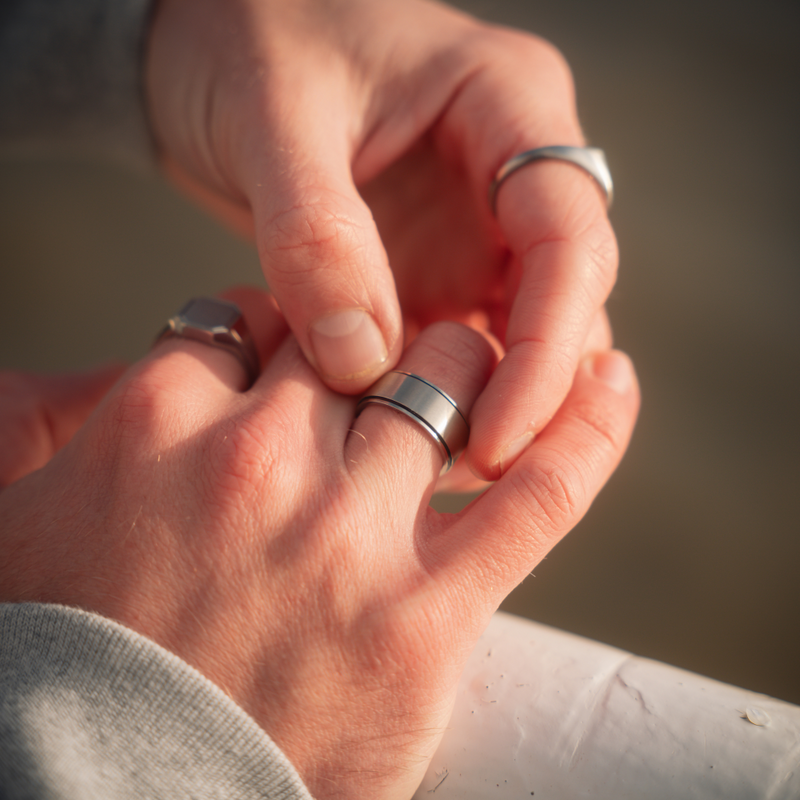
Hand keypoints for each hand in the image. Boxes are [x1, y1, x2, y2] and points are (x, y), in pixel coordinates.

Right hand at [0, 287, 637, 799]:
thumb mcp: (21, 524)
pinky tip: (614, 382)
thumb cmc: (59, 663)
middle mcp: (259, 460)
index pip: (241, 320)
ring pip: (444, 382)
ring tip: (478, 367)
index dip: (273, 332)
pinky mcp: (427, 615)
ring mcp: (349, 534)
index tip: (289, 359)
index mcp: (158, 426)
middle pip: (350, 338)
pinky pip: (537, 493)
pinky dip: (586, 431)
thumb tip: (58, 380)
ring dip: (465, 363)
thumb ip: (37, 432)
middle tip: (381, 364)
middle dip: (368, 339)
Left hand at [144, 0, 617, 479]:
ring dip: (492, 405)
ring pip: (520, 336)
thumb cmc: (247, 41)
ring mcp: (473, 230)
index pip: (570, 237)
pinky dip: (443, 400)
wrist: (210, 44)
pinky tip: (412, 444)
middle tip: (474, 471)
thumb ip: (317, 234)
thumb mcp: (273, 118)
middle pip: (566, 300)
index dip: (549, 345)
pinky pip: (458, 347)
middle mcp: (507, 177)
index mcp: (508, 104)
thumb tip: (362, 362)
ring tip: (439, 475)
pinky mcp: (431, 272)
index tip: (501, 432)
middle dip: (533, 392)